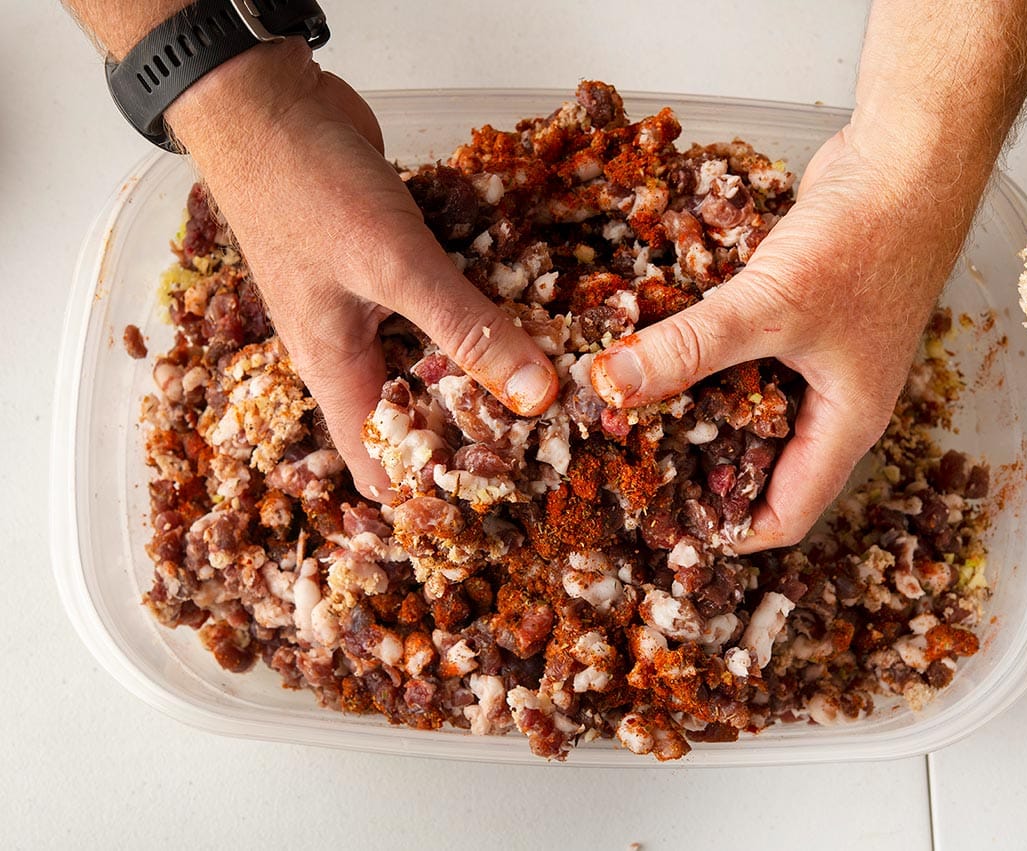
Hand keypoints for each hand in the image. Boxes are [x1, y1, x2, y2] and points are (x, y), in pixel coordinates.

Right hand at [165, 40, 557, 497]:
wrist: (267, 101)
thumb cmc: (308, 187)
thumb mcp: (393, 265)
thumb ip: (465, 328)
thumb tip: (534, 396)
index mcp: (336, 374)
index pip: (385, 471)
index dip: (437, 494)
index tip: (509, 491)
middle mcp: (352, 352)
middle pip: (420, 419)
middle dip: (478, 427)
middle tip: (556, 427)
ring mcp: (370, 308)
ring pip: (436, 360)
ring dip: (485, 365)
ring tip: (557, 373)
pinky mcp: (390, 269)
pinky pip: (440, 309)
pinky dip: (477, 312)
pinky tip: (527, 305)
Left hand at [591, 120, 975, 551]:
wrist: (906, 161)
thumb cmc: (865, 242)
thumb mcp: (769, 306)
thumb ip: (688, 348)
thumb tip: (608, 385)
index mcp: (844, 428)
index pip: (785, 516)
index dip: (728, 533)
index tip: (660, 529)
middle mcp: (833, 404)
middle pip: (762, 467)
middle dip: (701, 472)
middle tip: (629, 470)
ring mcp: (817, 359)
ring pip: (748, 408)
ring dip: (698, 411)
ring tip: (630, 414)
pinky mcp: (799, 318)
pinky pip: (746, 359)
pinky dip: (707, 362)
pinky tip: (659, 351)